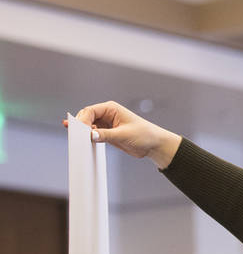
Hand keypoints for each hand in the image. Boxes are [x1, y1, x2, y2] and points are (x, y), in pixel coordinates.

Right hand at [64, 101, 180, 167]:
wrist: (154, 145)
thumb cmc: (144, 135)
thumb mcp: (124, 135)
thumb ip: (106, 135)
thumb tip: (91, 135)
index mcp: (111, 108)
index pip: (90, 111)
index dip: (82, 119)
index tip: (79, 130)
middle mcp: (107, 114)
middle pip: (86, 117)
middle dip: (80, 125)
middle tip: (75, 135)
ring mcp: (106, 124)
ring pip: (88, 126)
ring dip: (82, 132)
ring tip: (76, 139)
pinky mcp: (107, 134)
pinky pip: (93, 134)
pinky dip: (87, 137)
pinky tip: (81, 140)